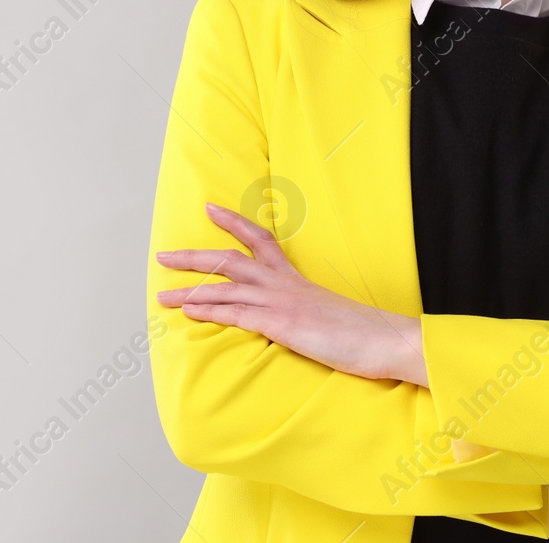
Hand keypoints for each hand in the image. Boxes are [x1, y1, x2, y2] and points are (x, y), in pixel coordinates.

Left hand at [156, 202, 426, 383]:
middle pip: (231, 260)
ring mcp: (283, 302)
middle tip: (163, 255)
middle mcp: (286, 284)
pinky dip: (210, 310)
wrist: (387, 340)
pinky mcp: (282, 323)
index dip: (234, 223)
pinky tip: (189, 311)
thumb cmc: (364, 333)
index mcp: (298, 279)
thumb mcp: (328, 315)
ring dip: (190, 289)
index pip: (261, 240)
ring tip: (162, 294)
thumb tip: (295, 318)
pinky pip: (237, 312)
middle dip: (194, 257)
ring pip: (227, 286)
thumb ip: (306, 311)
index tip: (210, 209)